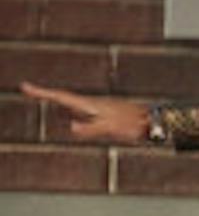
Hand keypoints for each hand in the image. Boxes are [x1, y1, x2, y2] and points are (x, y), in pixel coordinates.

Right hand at [20, 82, 152, 143]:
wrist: (156, 122)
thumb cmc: (134, 125)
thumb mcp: (110, 128)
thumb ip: (91, 129)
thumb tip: (71, 127)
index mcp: (90, 105)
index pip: (61, 96)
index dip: (42, 93)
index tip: (25, 87)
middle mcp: (93, 104)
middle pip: (64, 97)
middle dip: (45, 93)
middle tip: (28, 89)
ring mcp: (100, 108)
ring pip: (73, 103)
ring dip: (56, 99)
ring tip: (42, 96)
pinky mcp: (107, 114)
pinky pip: (82, 110)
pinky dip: (70, 108)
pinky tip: (72, 114)